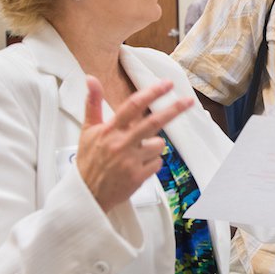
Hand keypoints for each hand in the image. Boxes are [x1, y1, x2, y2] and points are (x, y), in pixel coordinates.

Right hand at [76, 76, 193, 211]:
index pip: (132, 106)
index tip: (166, 84)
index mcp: (109, 130)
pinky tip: (138, 166)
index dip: (151, 93)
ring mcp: (130, 161)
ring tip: (137, 153)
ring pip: (158, 144)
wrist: (86, 194)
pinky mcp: (138, 176)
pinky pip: (158, 162)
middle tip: (188, 101)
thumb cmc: (89, 160)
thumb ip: (93, 103)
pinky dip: (152, 163)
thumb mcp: (88, 130)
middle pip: (153, 122)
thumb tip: (91, 79)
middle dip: (173, 110)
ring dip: (153, 146)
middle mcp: (121, 144)